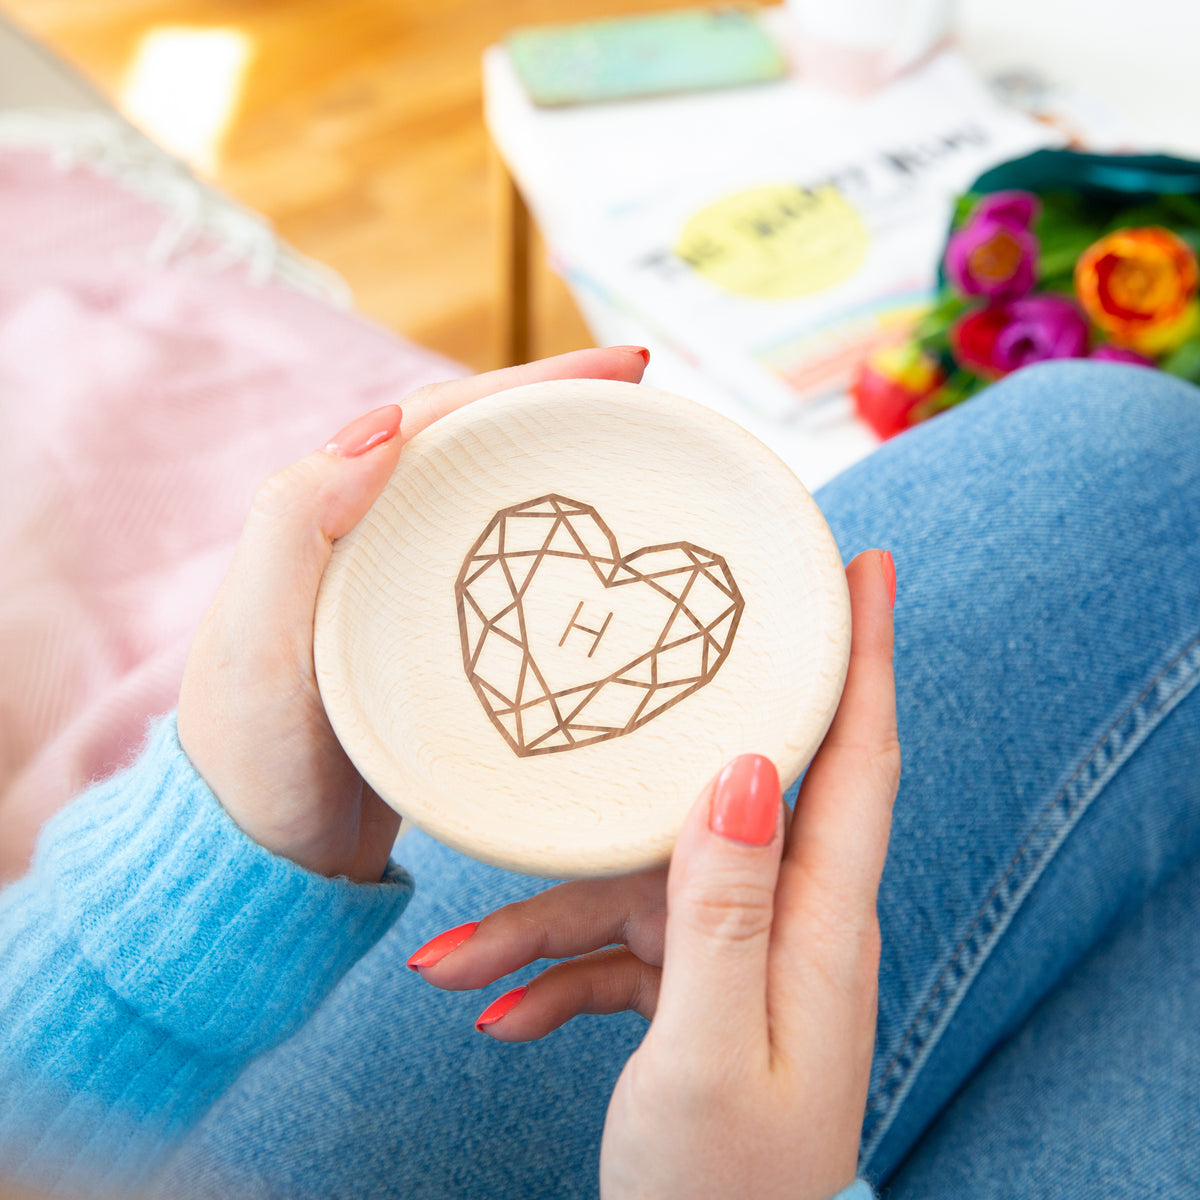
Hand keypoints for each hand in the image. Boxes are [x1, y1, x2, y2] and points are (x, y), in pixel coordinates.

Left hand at [176, 347, 648, 882]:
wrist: (265, 860)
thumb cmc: (249, 753)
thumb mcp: (257, 634)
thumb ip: (298, 521)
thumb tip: (386, 422)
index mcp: (335, 517)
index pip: (443, 420)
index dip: (533, 383)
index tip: (625, 371)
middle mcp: (377, 544)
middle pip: (485, 454)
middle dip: (568, 415)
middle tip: (656, 407)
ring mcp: (417, 600)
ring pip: (506, 516)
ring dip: (574, 483)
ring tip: (653, 470)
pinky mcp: (447, 655)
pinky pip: (517, 590)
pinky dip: (569, 571)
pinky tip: (612, 579)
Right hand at [411, 550, 897, 1198]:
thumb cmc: (726, 1195)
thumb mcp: (714, 1051)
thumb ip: (725, 909)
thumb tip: (746, 770)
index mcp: (821, 924)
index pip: (859, 760)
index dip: (866, 655)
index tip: (865, 566)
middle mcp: (783, 922)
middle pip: (729, 794)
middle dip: (677, 729)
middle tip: (643, 643)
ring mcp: (733, 954)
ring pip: (634, 887)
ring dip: (539, 922)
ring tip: (445, 966)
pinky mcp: (690, 989)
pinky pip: (612, 953)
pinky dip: (550, 974)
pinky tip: (490, 1011)